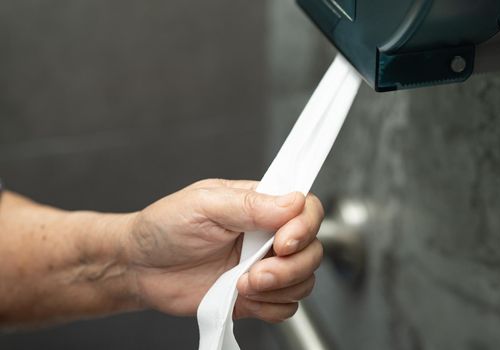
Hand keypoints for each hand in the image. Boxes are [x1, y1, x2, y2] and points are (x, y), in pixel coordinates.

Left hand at [124, 179, 323, 322]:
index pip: (306, 208)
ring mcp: (262, 266)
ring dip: (278, 288)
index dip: (304, 227)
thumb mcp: (203, 205)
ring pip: (303, 280)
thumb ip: (249, 204)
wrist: (139, 268)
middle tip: (256, 271)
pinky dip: (269, 307)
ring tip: (242, 283)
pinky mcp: (255, 295)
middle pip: (311, 249)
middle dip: (291, 266)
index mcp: (258, 204)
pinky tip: (242, 296)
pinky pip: (285, 307)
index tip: (283, 242)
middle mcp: (266, 234)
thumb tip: (292, 202)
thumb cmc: (164, 228)